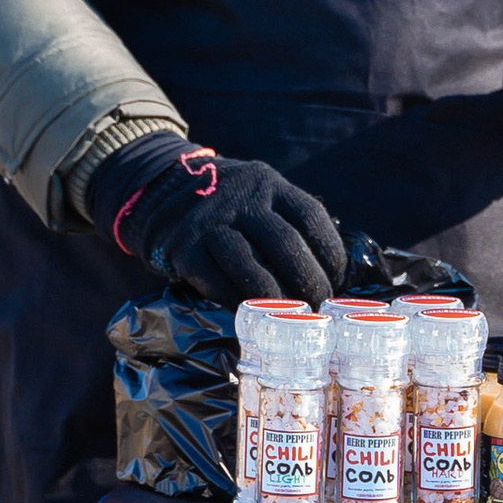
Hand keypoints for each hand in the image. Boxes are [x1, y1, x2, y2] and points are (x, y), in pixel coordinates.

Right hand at [90, 137, 344, 305]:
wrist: (163, 191)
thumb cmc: (230, 207)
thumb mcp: (260, 196)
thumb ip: (289, 222)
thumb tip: (333, 277)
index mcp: (268, 183)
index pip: (310, 217)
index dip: (331, 254)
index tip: (339, 282)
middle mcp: (241, 198)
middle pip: (286, 244)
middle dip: (309, 283)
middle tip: (320, 308)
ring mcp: (210, 223)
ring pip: (252, 267)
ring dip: (277, 300)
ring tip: (292, 319)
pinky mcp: (184, 249)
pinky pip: (217, 283)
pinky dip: (240, 303)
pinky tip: (254, 314)